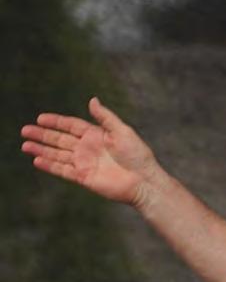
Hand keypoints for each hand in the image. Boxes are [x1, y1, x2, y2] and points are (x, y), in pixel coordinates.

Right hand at [20, 97, 160, 205]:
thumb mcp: (123, 131)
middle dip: (42, 135)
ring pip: (57, 155)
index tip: (40, 118)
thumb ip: (105, 117)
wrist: (144, 182)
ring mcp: (85, 163)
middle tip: (25, 130)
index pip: (70, 125)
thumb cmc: (138, 156)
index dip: (55, 121)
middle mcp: (87, 148)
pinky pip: (63, 171)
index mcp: (96, 135)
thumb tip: (92, 100)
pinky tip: (37, 161)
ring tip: (25, 145)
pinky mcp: (84, 178)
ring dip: (41, 150)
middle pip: (59, 140)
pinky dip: (50, 166)